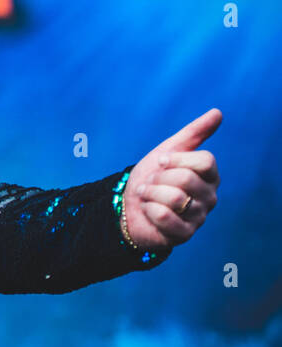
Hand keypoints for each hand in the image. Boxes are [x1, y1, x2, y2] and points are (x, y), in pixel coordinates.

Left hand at [121, 108, 221, 252]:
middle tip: (151, 183)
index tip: (162, 161)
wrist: (129, 204)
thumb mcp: (169, 150)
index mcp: (209, 176)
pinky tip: (148, 211)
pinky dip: (149, 210)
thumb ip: (194, 133)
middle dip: (158, 178)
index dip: (177, 159)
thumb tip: (218, 112)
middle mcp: (210, 197)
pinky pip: (164, 217)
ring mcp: (199, 217)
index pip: (205, 161)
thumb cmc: (152, 176)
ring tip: (146, 196)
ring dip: (150, 193)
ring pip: (174, 198)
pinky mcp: (184, 234)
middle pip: (186, 179)